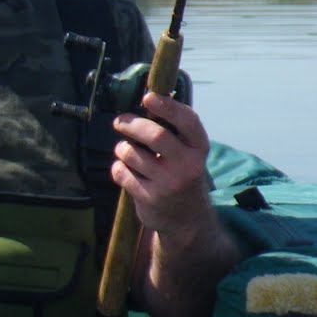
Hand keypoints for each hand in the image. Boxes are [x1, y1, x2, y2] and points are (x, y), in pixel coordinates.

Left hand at [111, 91, 212, 231]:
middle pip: (155, 135)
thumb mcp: (188, 153)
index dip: (167, 106)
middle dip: (132, 124)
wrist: (186, 220)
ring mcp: (169, 183)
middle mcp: (187, 166)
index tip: (148, 97)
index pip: (187, 121)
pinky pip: (121, 172)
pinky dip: (118, 167)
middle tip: (120, 121)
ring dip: (122, 148)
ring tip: (125, 150)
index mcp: (199, 149)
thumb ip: (174, 130)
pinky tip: (125, 169)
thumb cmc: (181, 174)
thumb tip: (148, 97)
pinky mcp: (150, 198)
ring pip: (131, 153)